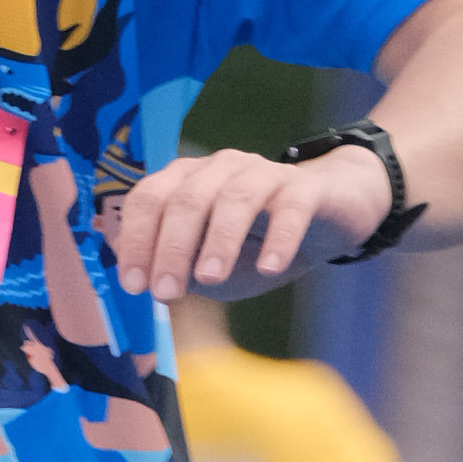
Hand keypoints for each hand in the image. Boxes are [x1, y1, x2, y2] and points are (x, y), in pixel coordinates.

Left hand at [103, 143, 390, 305]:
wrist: (328, 216)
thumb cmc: (256, 243)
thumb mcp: (209, 264)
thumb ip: (178, 270)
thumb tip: (147, 284)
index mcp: (186, 181)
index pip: (148, 200)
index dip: (136, 240)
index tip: (134, 285)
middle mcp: (220, 169)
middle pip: (186, 200)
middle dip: (171, 247)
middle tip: (165, 292)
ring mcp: (263, 173)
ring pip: (234, 199)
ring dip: (218, 241)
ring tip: (210, 279)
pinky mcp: (306, 187)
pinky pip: (291, 208)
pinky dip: (278, 238)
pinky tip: (269, 268)